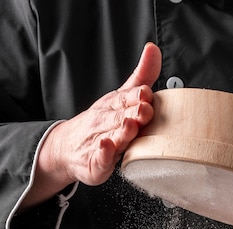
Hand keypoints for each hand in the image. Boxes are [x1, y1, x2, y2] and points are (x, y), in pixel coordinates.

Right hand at [22, 42, 161, 206]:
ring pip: (112, 137)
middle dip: (133, 113)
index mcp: (114, 106)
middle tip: (144, 109)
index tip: (146, 92)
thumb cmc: (101, 122)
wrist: (68, 148)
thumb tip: (153, 49)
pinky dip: (103, 153)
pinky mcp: (96, 163)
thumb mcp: (120, 97)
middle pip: (120, 117)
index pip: (125, 99)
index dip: (136, 96)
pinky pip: (100, 158)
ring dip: (121, 131)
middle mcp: (106, 123)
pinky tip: (106, 147)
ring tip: (129, 125)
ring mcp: (100, 143)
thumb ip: (140, 77)